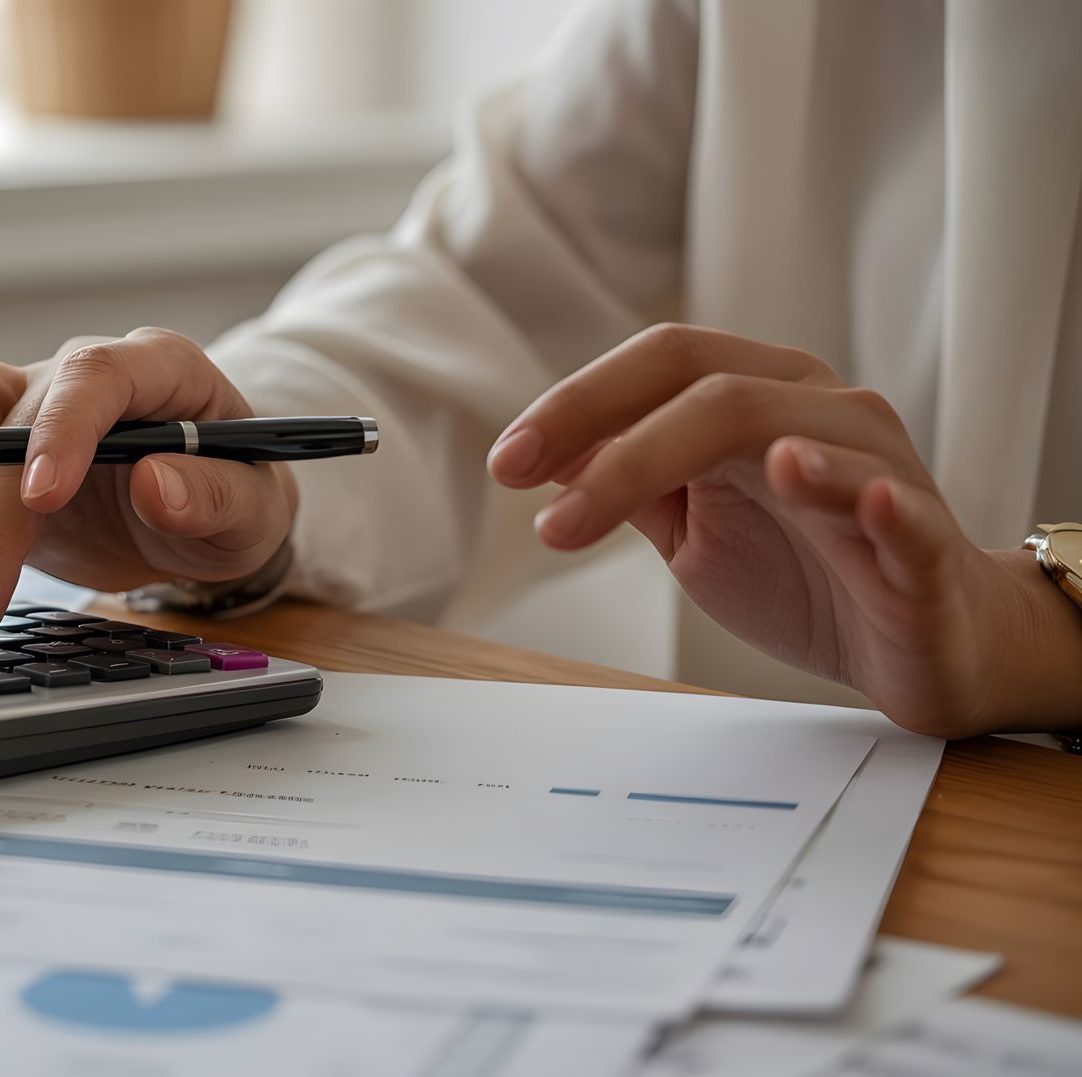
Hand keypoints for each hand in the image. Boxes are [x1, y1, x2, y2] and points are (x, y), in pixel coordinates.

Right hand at [0, 328, 296, 641]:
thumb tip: (156, 485)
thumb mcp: (252, 510)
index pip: (95, 374)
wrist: (193, 514)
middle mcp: (75, 375)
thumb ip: (214, 497)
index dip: (61, 430)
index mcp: (156, 369)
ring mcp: (17, 402)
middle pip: (0, 411)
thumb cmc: (226, 497)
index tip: (41, 499)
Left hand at [487, 323, 1081, 736]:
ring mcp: (880, 468)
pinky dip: (852, 490)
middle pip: (713, 391)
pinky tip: (802, 475)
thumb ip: (631, 484)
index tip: (508, 464)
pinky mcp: (924, 541)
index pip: (665, 364)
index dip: (578, 402)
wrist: (923, 649)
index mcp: (762, 398)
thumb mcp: (694, 528)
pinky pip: (893, 505)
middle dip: (612, 440)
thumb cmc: (809, 574)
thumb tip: (543, 455)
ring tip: (615, 489)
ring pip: (795, 430)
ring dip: (690, 458)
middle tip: (541, 509)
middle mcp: (822, 412)